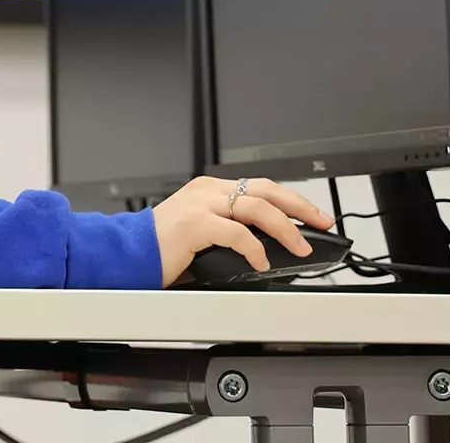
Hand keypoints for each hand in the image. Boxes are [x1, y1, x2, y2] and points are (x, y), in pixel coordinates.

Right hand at [149, 177, 334, 284]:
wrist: (128, 254)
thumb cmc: (162, 248)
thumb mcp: (202, 233)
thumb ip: (230, 232)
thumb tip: (269, 250)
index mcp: (210, 189)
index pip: (261, 187)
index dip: (291, 200)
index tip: (313, 215)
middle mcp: (207, 190)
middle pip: (266, 190)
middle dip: (300, 206)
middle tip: (322, 222)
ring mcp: (201, 204)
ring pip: (257, 207)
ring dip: (285, 228)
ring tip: (300, 246)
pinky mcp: (195, 223)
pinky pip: (236, 233)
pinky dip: (255, 248)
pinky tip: (261, 262)